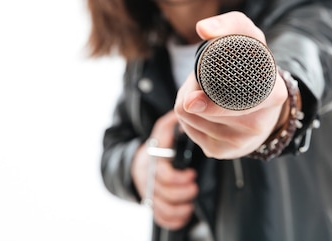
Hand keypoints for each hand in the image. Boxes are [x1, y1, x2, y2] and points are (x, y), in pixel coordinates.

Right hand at [131, 111, 198, 229]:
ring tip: (190, 199)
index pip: (163, 175)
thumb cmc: (155, 148)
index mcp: (152, 162)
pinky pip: (161, 218)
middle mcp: (149, 180)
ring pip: (163, 209)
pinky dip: (175, 219)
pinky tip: (185, 211)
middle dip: (184, 192)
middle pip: (165, 194)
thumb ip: (170, 123)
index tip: (192, 174)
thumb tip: (181, 112)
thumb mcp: (161, 132)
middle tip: (194, 187)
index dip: (179, 178)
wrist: (137, 163)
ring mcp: (149, 194)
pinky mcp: (152, 205)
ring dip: (180, 207)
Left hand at [174, 11, 288, 158]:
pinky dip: (188, 116)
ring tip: (207, 94)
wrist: (265, 107)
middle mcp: (260, 122)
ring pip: (189, 115)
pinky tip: (204, 112)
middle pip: (201, 108)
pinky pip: (188, 129)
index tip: (192, 96)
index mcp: (273, 95)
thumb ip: (231, 25)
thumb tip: (204, 29)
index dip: (208, 98)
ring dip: (188, 100)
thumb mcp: (250, 40)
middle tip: (201, 82)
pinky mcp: (223, 152)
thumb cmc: (253, 69)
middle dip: (191, 92)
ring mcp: (242, 142)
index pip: (233, 97)